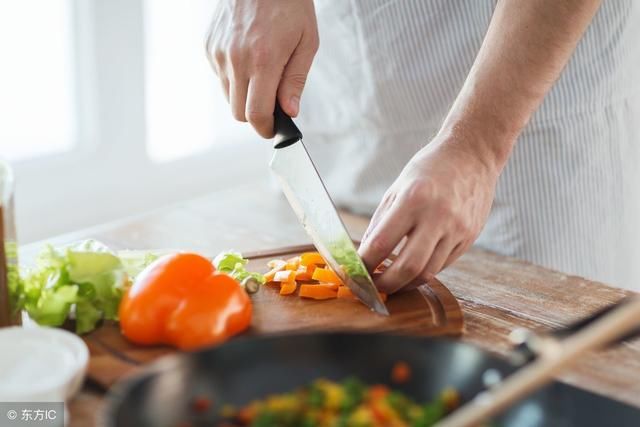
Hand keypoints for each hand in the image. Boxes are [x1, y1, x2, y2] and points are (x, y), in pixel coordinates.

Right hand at [206, 0, 318, 137]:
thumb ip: (296, 81)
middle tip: (272, 103)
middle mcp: (236, 59)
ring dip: (244, 95)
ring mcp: (219, 52)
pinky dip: (234, 76)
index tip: (272, 129)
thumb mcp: (306, 41)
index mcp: (264, 60)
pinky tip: (248, 56)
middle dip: (256, 115)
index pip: (256, 114)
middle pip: (238, 112)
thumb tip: (290, 112)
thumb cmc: (289, 4)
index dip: (265, 128)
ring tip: (262, 72)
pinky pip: (220, 76)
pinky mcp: (209, 46)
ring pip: (228, 96)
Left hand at [359, 132, 500, 293]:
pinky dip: (423, 272)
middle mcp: (438, 216)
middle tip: (373, 287)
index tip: (355, 272)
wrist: (472, 155)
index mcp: (413, 199)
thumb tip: (365, 255)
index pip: (382, 243)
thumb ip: (380, 222)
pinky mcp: (469, 238)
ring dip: (405, 284)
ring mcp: (457, 229)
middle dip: (386, 284)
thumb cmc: (429, 169)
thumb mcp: (397, 188)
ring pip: (428, 272)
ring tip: (391, 282)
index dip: (365, 264)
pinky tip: (412, 269)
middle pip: (408, 267)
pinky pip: (442, 265)